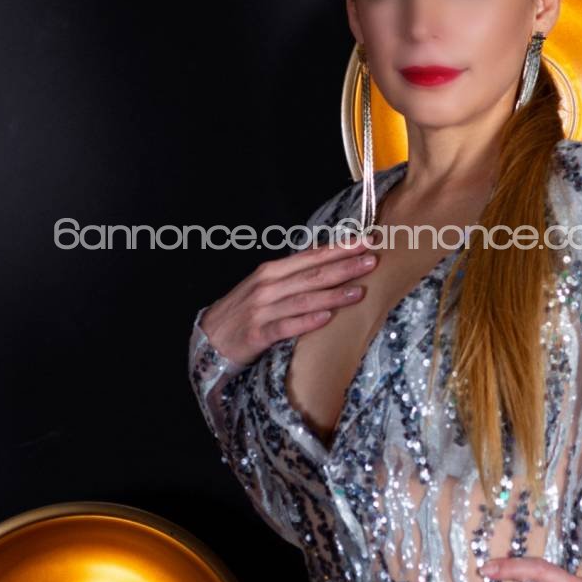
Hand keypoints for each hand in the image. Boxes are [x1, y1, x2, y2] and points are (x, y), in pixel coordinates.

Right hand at [197, 235, 378, 368]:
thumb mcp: (265, 286)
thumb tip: (328, 263)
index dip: (339, 249)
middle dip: (344, 267)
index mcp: (272, 271)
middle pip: (312, 275)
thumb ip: (293, 276)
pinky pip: (286, 326)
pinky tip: (326, 317)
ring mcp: (262, 310)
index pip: (311, 256)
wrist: (209, 339)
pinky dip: (307, 321)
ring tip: (359, 291)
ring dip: (332, 294)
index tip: (365, 242)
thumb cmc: (243, 311)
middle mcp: (267, 286)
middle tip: (372, 261)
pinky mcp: (258, 334)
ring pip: (303, 299)